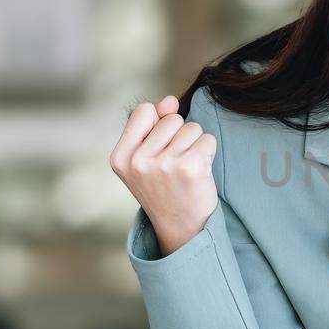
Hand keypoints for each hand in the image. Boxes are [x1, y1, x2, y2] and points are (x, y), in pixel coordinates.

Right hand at [111, 94, 218, 256]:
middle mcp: (139, 161)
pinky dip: (208, 153)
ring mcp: (164, 165)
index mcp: (121, 157)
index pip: (143, 111)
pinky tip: (199, 173)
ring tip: (186, 169)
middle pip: (172, 119)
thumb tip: (170, 101)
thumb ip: (155, 124)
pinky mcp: (190, 168)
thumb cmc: (164, 188)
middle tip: (175, 165)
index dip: (158, 125)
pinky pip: (207, 140)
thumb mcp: (147, 158)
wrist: (181, 227)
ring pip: (192, 128)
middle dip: (179, 137)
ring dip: (195, 145)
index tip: (158, 149)